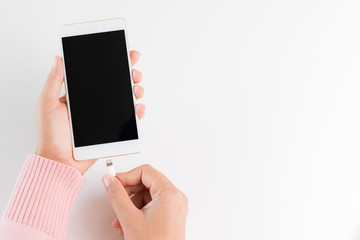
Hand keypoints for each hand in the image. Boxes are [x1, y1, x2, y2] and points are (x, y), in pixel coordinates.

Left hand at [35, 51, 144, 174]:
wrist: (61, 161)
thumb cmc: (51, 136)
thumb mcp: (47, 104)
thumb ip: (54, 81)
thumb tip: (58, 59)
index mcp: (79, 95)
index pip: (98, 74)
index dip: (111, 63)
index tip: (122, 54)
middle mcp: (93, 104)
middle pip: (116, 84)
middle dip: (128, 75)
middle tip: (134, 71)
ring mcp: (104, 116)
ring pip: (125, 99)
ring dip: (135, 91)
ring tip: (137, 89)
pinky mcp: (111, 129)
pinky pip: (127, 119)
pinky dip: (136, 112)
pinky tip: (138, 107)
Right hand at [102, 165, 187, 239]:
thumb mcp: (130, 219)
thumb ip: (117, 196)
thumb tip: (110, 181)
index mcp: (169, 194)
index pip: (146, 171)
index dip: (127, 175)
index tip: (114, 182)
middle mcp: (175, 198)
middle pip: (147, 182)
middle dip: (128, 193)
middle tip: (115, 199)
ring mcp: (175, 207)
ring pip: (148, 195)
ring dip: (131, 204)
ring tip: (121, 219)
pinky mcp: (171, 215)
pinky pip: (153, 205)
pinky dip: (139, 211)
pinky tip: (129, 223)